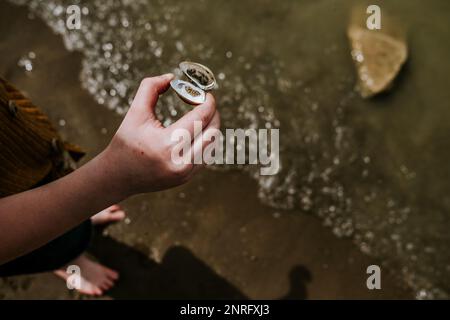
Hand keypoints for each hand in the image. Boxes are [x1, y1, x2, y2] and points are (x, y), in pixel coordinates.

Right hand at [101, 74, 219, 195]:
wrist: (119, 176)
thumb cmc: (126, 141)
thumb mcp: (135, 111)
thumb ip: (151, 87)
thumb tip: (173, 77)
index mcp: (166, 144)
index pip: (201, 118)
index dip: (208, 102)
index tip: (206, 93)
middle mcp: (180, 161)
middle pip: (212, 131)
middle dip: (213, 113)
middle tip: (205, 102)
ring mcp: (185, 173)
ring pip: (213, 144)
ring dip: (211, 126)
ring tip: (201, 116)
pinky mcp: (187, 178)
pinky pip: (207, 155)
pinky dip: (206, 140)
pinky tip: (197, 131)